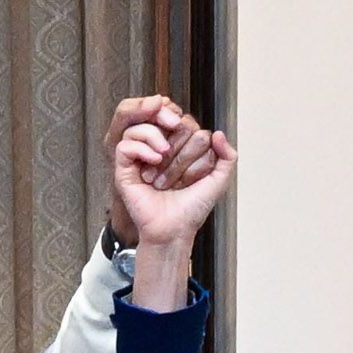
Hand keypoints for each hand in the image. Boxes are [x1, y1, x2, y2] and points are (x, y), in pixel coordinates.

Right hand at [99, 95, 215, 244]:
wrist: (174, 229)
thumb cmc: (192, 209)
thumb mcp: (218, 181)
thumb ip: (228, 157)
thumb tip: (218, 133)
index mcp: (180, 149)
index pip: (188, 125)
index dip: (195, 144)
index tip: (195, 169)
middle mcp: (161, 149)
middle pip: (171, 123)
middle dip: (181, 148)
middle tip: (179, 174)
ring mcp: (142, 157)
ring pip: (147, 125)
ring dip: (160, 141)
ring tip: (164, 158)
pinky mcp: (124, 167)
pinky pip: (126, 143)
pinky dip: (141, 148)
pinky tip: (153, 162)